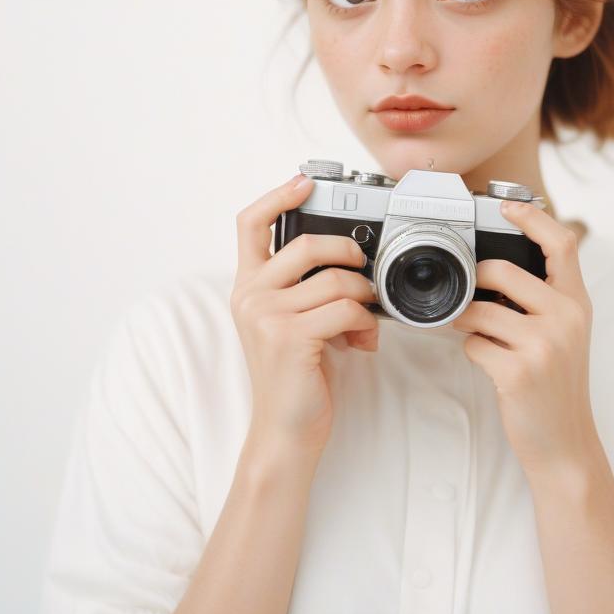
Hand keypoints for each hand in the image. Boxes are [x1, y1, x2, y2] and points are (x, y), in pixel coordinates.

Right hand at [230, 173, 378, 463]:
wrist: (285, 431)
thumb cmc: (295, 376)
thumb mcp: (291, 322)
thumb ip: (304, 289)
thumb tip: (348, 262)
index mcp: (248, 286)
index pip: (250, 224)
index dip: (277, 196)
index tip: (304, 182)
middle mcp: (250, 296)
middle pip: (305, 243)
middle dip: (347, 252)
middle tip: (363, 270)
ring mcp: (267, 315)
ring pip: (335, 279)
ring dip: (363, 297)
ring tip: (366, 319)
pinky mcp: (289, 337)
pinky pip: (345, 308)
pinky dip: (365, 322)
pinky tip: (363, 340)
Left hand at [451, 200, 600, 477]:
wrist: (565, 443)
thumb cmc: (557, 384)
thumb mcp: (566, 333)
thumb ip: (545, 298)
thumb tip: (498, 267)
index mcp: (578, 303)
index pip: (562, 244)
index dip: (532, 218)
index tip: (507, 205)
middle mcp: (566, 319)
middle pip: (505, 270)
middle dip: (476, 277)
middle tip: (470, 290)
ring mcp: (544, 346)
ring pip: (480, 309)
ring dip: (466, 319)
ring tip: (473, 330)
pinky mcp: (518, 372)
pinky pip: (474, 344)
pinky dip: (471, 349)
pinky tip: (487, 361)